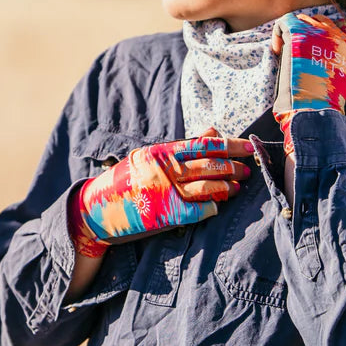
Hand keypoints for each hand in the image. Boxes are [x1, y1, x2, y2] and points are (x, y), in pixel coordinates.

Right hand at [69, 132, 252, 256]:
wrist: (96, 210)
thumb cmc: (128, 180)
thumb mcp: (151, 157)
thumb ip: (183, 146)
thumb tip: (213, 131)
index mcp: (163, 152)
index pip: (204, 145)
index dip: (230, 145)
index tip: (249, 146)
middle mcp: (165, 169)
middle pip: (210, 165)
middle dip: (234, 167)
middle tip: (248, 170)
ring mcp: (166, 192)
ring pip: (208, 186)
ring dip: (228, 187)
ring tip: (237, 188)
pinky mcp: (166, 215)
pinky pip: (200, 210)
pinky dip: (213, 207)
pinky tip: (218, 206)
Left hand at [272, 13, 345, 153]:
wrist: (315, 108)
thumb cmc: (325, 104)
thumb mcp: (343, 83)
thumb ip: (338, 68)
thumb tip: (328, 67)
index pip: (342, 27)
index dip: (324, 32)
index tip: (313, 44)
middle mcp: (336, 37)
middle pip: (320, 20)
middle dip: (306, 30)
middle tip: (294, 48)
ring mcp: (318, 33)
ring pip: (302, 19)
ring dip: (291, 32)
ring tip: (283, 49)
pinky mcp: (298, 33)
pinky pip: (284, 22)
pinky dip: (277, 33)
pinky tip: (276, 49)